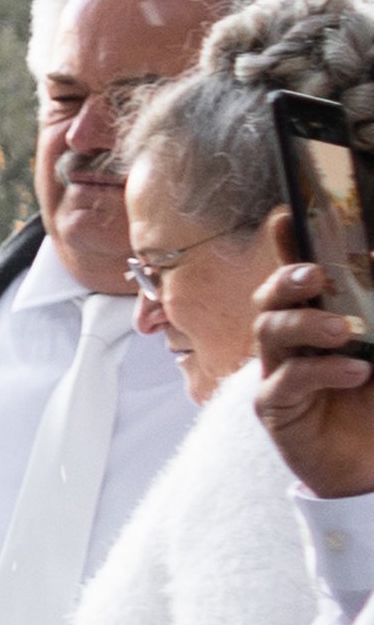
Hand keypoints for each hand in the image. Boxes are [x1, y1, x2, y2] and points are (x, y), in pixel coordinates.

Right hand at [252, 248, 373, 498]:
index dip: (286, 246)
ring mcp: (278, 373)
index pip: (298, 278)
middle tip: (317, 275)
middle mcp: (292, 343)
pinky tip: (355, 371)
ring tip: (345, 331)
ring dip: (306, 324)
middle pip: (270, 300)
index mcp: (318, 321)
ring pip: (269, 332)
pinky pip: (285, 381)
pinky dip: (321, 370)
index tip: (286, 216)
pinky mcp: (275, 409)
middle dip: (287, 279)